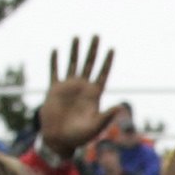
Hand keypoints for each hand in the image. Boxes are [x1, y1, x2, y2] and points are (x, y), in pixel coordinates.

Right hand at [34, 37, 115, 160]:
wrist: (59, 140)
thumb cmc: (79, 137)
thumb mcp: (95, 127)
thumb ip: (106, 117)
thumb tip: (120, 107)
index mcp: (93, 95)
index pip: (102, 74)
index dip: (107, 62)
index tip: (112, 49)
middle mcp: (82, 88)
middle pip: (89, 64)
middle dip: (93, 50)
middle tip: (96, 35)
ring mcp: (68, 87)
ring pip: (72, 64)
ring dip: (75, 51)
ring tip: (77, 37)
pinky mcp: (54, 90)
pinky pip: (55, 72)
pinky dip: (55, 61)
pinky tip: (56, 50)